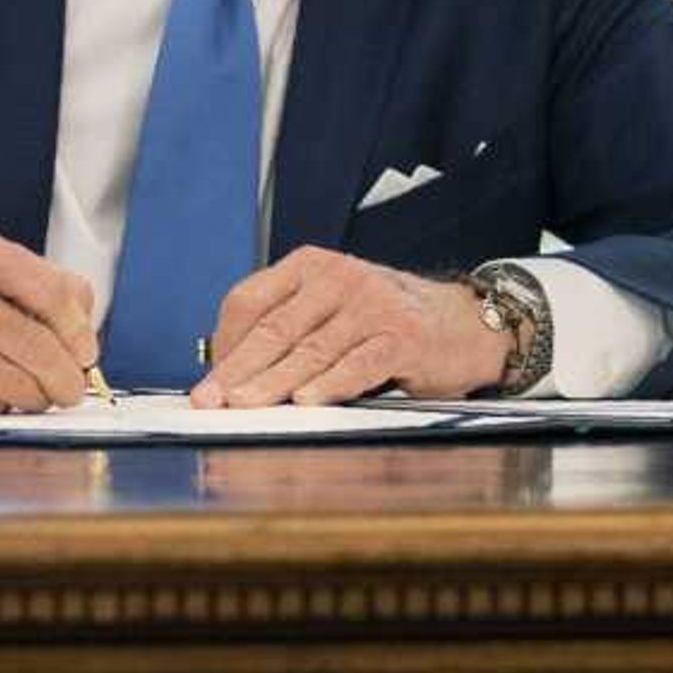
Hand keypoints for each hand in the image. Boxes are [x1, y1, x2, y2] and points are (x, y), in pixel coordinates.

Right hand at [0, 225, 96, 411]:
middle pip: (36, 345)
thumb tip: (85, 340)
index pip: (51, 292)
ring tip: (26, 391)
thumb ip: (41, 289)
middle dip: (64, 378)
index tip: (86, 354)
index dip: (78, 332)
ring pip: (13, 384)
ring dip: (31, 398)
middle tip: (70, 390)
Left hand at [196, 248, 511, 406]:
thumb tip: (229, 375)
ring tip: (244, 406)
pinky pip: (358, 363)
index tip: (209, 381)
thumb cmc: (386, 322)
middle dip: (238, 370)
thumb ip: (288, 329)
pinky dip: (330, 384)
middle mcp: (340, 278)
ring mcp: (373, 305)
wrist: (464, 324)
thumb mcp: (331, 310)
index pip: (249, 301)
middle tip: (210, 400)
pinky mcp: (404, 336)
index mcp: (311, 266)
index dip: (224, 344)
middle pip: (274, 328)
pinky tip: (307, 401)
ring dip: (272, 383)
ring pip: (310, 350)